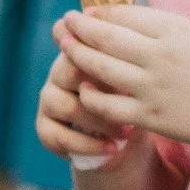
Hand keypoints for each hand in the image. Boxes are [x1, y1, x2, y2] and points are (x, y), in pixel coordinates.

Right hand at [36, 47, 133, 164]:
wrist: (123, 134)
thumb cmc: (133, 95)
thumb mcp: (135, 75)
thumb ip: (131, 59)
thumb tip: (144, 43)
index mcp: (80, 50)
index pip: (80, 40)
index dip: (99, 50)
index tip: (127, 65)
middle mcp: (59, 72)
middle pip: (71, 70)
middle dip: (103, 88)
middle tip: (133, 101)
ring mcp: (49, 98)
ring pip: (68, 106)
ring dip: (99, 121)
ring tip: (127, 132)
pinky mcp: (44, 126)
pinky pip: (60, 136)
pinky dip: (88, 145)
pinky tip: (111, 149)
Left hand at [56, 5, 189, 155]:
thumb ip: (164, 27)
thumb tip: (126, 17)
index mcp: (175, 32)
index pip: (126, 15)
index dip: (101, 12)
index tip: (88, 11)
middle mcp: (161, 57)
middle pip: (107, 37)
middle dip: (81, 27)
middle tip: (65, 21)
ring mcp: (153, 88)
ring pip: (102, 68)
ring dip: (78, 54)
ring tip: (65, 46)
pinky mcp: (151, 117)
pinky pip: (109, 105)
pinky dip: (92, 95)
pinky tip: (84, 88)